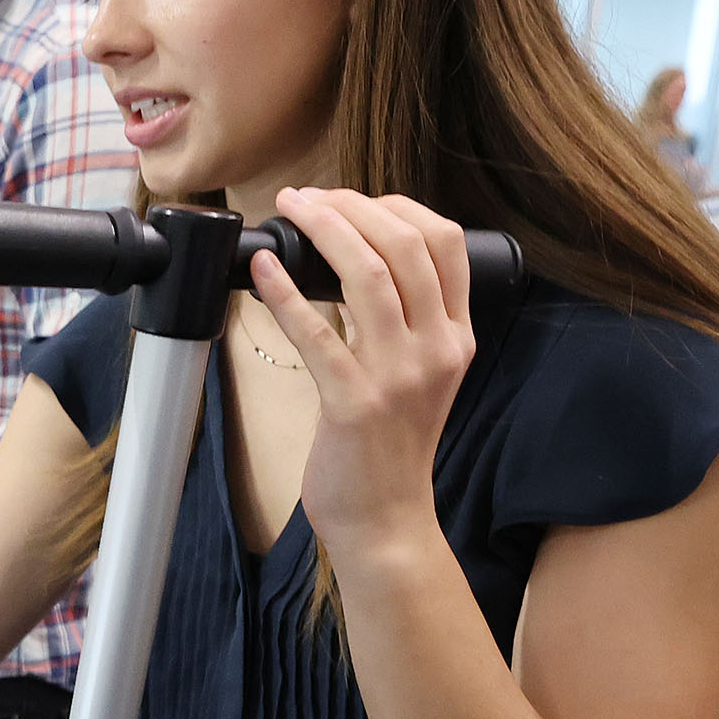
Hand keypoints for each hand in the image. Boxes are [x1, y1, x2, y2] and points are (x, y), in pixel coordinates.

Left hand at [256, 187, 475, 569]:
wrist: (386, 520)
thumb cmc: (389, 446)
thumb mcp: (419, 375)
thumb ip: (404, 321)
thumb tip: (355, 258)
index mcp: (456, 336)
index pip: (446, 243)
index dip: (397, 206)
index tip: (352, 200)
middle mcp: (436, 350)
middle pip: (406, 245)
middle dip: (352, 206)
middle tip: (307, 197)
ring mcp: (398, 377)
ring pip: (367, 276)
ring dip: (323, 231)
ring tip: (289, 212)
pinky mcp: (353, 404)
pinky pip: (317, 334)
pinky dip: (284, 294)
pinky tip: (262, 270)